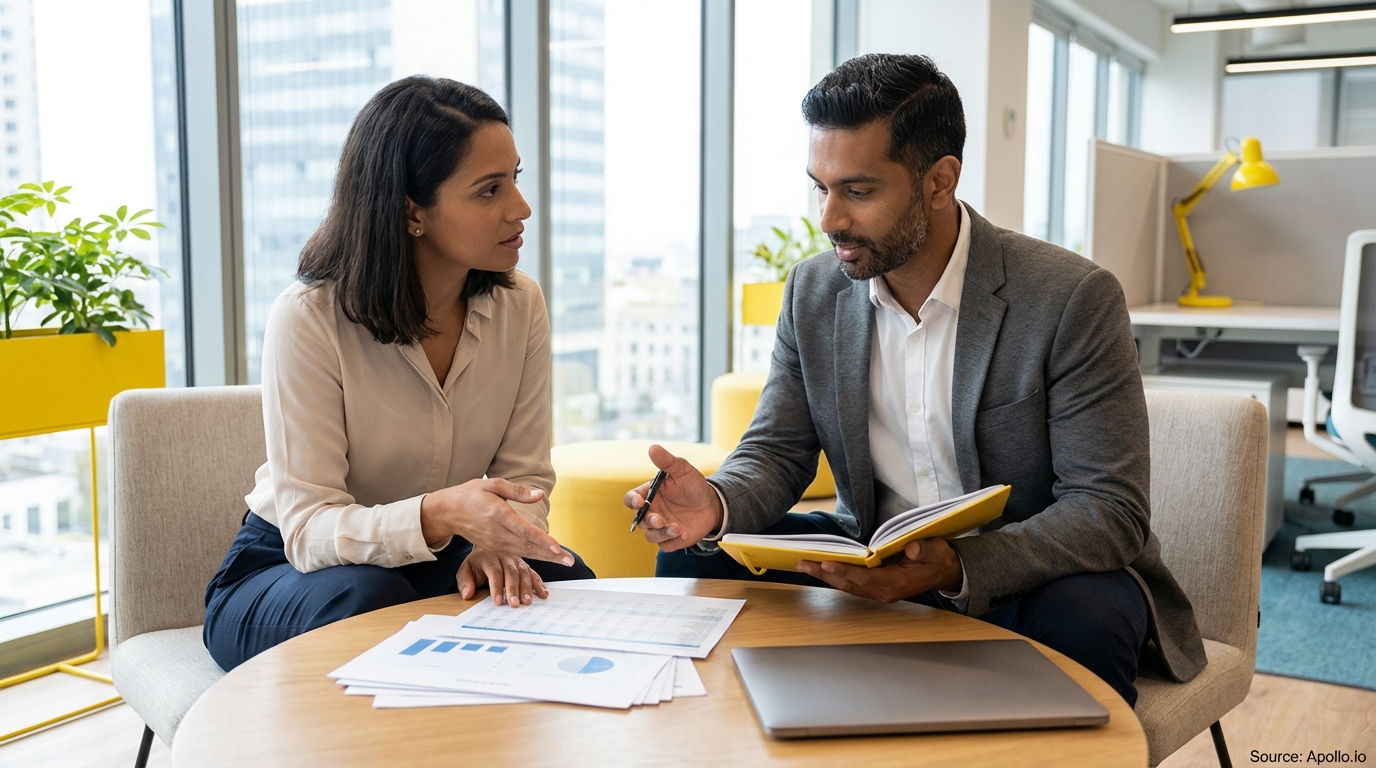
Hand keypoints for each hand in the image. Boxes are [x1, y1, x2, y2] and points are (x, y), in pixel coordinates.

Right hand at [420, 478, 572, 566]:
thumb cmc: (471, 494)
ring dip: (546, 558)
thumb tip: (540, 495)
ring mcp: (495, 543)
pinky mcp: (494, 548)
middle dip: (551, 555)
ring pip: (524, 552)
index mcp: (499, 514)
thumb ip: (518, 491)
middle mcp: (498, 532)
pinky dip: (533, 557)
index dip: (542, 540)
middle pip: (529, 546)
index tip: (558, 548)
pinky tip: (548, 559)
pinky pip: (517, 554)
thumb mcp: (492, 484)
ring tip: (565, 562)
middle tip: (570, 561)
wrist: (448, 512)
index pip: (525, 530)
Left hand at [457, 548, 549, 606]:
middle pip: (511, 572)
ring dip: (527, 588)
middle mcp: (505, 556)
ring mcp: (517, 559)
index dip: (496, 587)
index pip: (494, 571)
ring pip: (524, 572)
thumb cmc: (477, 563)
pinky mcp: (526, 565)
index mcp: (489, 557)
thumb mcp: (466, 570)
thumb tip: (467, 595)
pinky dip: (539, 584)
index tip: (498, 602)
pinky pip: (534, 573)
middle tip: (515, 604)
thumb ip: (465, 582)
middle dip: (513, 589)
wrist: (489, 546)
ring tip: (528, 602)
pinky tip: (543, 594)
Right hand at [622, 444, 722, 551]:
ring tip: (676, 527)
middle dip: (648, 520)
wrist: (712, 503)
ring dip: (660, 533)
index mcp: (649, 495)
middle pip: (640, 520)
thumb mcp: (682, 470)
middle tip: (659, 518)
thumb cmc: (693, 485)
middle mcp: (652, 512)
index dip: (632, 501)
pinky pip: (665, 545)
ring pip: (650, 535)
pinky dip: (672, 541)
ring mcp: (661, 527)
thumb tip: (653, 448)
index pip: (631, 499)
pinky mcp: (672, 539)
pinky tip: (683, 533)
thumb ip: (667, 461)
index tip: (638, 501)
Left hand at [797, 538, 962, 602]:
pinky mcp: (877, 587)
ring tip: (805, 565)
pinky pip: (852, 583)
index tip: (826, 563)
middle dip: (825, 574)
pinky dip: (836, 576)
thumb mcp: (937, 550)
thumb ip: (924, 549)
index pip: (865, 578)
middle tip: (803, 564)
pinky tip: (822, 568)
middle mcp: (883, 591)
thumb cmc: (939, 559)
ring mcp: (879, 591)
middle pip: (849, 584)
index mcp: (896, 584)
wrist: (946, 571)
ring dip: (826, 576)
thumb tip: (911, 548)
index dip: (845, 571)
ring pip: (847, 585)